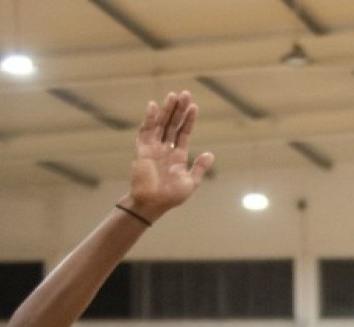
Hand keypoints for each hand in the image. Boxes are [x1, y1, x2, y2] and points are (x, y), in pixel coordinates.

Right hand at [124, 91, 213, 221]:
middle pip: (172, 124)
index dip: (189, 120)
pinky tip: (153, 106)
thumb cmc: (171, 196)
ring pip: (160, 124)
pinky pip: (145, 131)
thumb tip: (210, 154)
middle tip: (185, 93)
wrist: (153, 204)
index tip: (194, 106)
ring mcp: (153, 148)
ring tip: (173, 95)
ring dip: (166, 110)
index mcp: (177, 155)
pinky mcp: (143, 150)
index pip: (183, 132)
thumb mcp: (190, 181)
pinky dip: (149, 119)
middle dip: (178, 109)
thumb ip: (199, 167)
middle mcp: (165, 148)